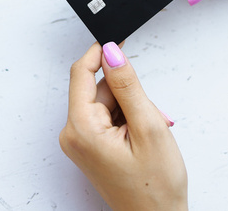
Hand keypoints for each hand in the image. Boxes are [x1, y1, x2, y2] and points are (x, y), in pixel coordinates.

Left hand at [59, 42, 187, 210]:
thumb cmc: (154, 188)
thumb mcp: (148, 127)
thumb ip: (128, 85)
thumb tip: (113, 53)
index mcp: (81, 128)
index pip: (82, 73)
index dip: (102, 52)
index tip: (119, 39)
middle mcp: (73, 134)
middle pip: (97, 88)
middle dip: (127, 92)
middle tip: (151, 112)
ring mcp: (80, 141)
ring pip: (105, 102)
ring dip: (130, 107)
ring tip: (149, 132)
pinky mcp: (90, 145)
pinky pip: (106, 117)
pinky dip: (127, 119)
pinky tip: (141, 137)